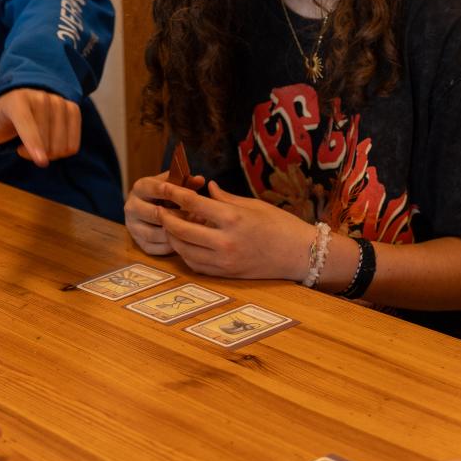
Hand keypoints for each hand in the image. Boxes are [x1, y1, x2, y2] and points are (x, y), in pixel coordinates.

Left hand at [0, 89, 80, 170]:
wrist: (20, 100)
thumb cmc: (0, 119)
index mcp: (16, 100)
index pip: (27, 124)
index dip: (33, 143)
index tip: (41, 161)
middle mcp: (40, 97)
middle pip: (45, 140)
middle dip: (34, 154)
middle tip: (21, 148)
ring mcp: (59, 101)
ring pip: (61, 144)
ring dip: (49, 154)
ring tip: (36, 144)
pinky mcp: (73, 108)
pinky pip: (73, 144)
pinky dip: (62, 151)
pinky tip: (50, 143)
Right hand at [124, 171, 206, 255]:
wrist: (148, 208)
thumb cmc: (165, 194)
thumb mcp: (172, 183)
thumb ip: (185, 181)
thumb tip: (199, 180)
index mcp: (139, 188)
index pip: (154, 188)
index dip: (176, 192)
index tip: (195, 196)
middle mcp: (131, 207)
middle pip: (154, 214)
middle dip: (178, 216)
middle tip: (198, 216)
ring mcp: (133, 227)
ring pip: (154, 234)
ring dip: (174, 233)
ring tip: (193, 229)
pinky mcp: (138, 243)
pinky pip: (156, 248)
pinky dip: (171, 246)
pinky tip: (184, 240)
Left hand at [157, 180, 314, 279]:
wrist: (300, 255)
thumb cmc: (281, 224)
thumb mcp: (253, 205)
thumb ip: (225, 198)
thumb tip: (206, 188)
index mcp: (233, 219)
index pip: (193, 204)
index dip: (175, 194)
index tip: (164, 186)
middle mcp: (225, 242)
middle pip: (182, 230)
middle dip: (167, 218)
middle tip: (160, 208)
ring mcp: (225, 261)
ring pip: (185, 250)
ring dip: (173, 237)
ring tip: (169, 225)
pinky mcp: (226, 274)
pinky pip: (196, 265)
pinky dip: (185, 254)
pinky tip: (184, 243)